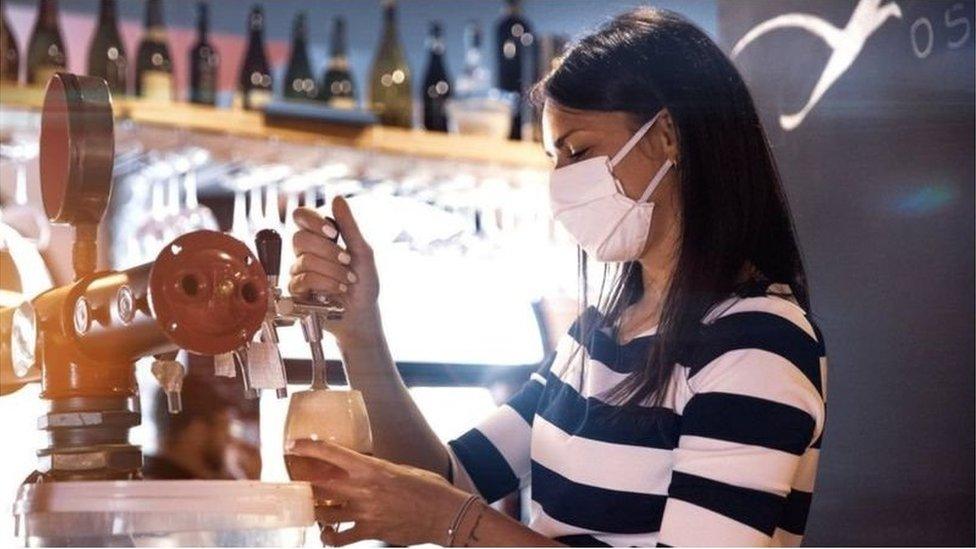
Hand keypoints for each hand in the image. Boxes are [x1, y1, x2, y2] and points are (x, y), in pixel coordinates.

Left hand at [285, 439, 471, 546]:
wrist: (445, 513)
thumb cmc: (428, 488)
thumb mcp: (401, 469)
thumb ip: (378, 470)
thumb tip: (364, 469)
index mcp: (371, 467)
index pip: (331, 453)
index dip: (308, 447)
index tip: (293, 444)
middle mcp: (363, 489)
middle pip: (318, 484)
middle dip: (301, 481)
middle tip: (292, 479)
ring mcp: (364, 512)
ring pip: (323, 513)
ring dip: (313, 510)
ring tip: (308, 507)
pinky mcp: (369, 531)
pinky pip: (339, 538)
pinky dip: (329, 537)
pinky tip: (327, 534)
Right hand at [289, 196, 381, 344]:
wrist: (362, 313)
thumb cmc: (364, 283)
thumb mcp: (363, 252)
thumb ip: (350, 226)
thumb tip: (336, 198)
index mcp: (320, 236)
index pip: (301, 215)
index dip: (312, 221)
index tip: (332, 232)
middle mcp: (306, 251)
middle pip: (299, 238)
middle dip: (328, 251)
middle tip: (347, 261)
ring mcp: (299, 270)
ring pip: (305, 261)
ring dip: (333, 271)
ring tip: (348, 281)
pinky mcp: (296, 290)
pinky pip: (304, 280)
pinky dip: (327, 284)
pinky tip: (339, 290)